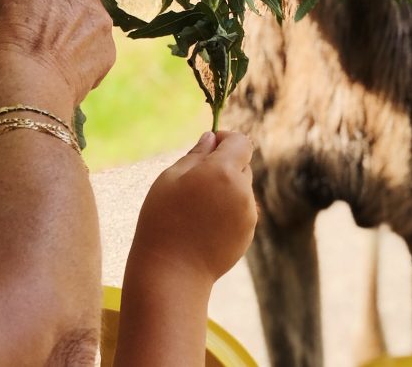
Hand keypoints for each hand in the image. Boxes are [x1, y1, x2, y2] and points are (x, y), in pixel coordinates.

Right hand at [0, 0, 114, 109]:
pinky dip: (81, 55)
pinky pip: (95, 47)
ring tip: (46, 50)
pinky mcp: (108, 52)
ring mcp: (102, 21)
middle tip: (46, 17)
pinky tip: (57, 68)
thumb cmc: (1, 37)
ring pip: (91, 18)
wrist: (23, 86)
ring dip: (75, 28)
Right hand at [131, 131, 256, 283]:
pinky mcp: (247, 234)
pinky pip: (241, 210)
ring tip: (197, 207)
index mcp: (225, 171)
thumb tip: (212, 138)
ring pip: (241, 189)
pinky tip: (204, 225)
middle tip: (194, 181)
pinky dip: (228, 210)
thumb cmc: (163, 220)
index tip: (208, 147)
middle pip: (242, 165)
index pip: (240, 141)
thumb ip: (196, 154)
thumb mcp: (171, 178)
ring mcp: (248, 215)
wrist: (171, 273)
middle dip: (224, 165)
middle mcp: (243, 191)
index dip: (225, 139)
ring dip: (226, 188)